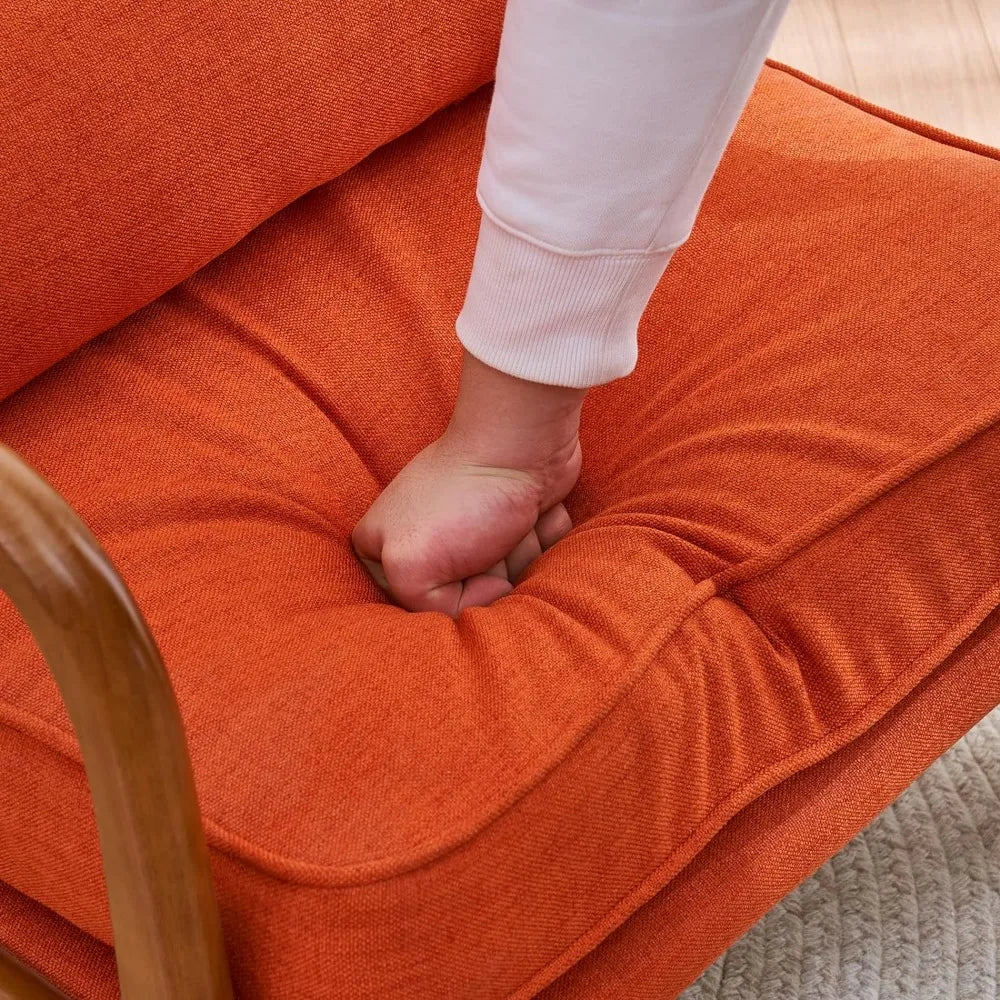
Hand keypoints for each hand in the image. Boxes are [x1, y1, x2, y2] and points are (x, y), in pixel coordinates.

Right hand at [351, 350, 586, 615]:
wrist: (520, 441)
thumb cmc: (463, 496)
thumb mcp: (410, 566)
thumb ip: (427, 609)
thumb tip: (493, 603)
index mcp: (387, 550)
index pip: (426, 612)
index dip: (451, 596)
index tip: (453, 560)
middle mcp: (432, 543)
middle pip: (473, 599)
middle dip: (491, 574)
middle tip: (483, 536)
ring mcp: (478, 535)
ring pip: (512, 582)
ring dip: (520, 554)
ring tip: (510, 519)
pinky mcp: (520, 524)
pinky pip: (543, 558)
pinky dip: (545, 536)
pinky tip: (536, 511)